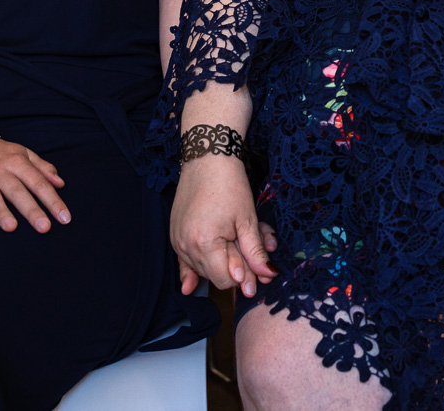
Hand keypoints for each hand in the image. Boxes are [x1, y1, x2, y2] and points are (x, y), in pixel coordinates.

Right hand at [0, 133, 70, 233]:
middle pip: (17, 191)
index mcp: (16, 162)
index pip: (38, 183)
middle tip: (45, 227)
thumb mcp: (23, 153)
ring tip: (11, 227)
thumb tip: (61, 184)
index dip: (53, 200)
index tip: (65, 218)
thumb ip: (42, 168)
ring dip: (1, 211)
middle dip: (31, 210)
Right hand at [171, 155, 277, 297]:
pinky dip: (193, 268)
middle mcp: (185, 247)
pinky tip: (190, 286)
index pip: (227, 279)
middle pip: (215, 275)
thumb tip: (268, 276)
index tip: (259, 267)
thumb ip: (256, 253)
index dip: (245, 274)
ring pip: (203, 268)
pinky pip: (184, 261)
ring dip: (222, 260)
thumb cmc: (230, 185)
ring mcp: (177, 241)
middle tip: (256, 249)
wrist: (207, 158)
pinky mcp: (175, 234)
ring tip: (239, 239)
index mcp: (204, 245)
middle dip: (237, 266)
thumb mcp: (248, 220)